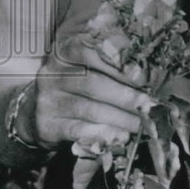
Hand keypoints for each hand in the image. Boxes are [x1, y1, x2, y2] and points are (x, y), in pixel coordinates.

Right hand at [32, 38, 149, 149]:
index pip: (92, 52)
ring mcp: (48, 100)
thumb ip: (112, 64)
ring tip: (142, 123)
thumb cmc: (76, 86)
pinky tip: (122, 136)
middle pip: (94, 83)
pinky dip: (104, 133)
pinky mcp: (47, 126)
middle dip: (126, 95)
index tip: (143, 76)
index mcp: (67, 52)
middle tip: (149, 105)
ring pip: (90, 109)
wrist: (40, 112)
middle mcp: (53, 73)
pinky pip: (79, 130)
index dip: (119, 64)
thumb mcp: (88, 66)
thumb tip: (146, 73)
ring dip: (121, 118)